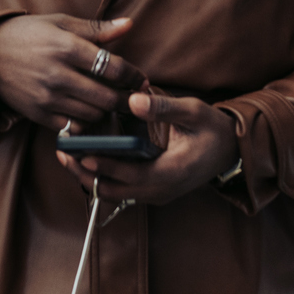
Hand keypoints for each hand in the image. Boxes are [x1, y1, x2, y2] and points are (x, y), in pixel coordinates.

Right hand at [0, 14, 148, 131]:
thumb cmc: (26, 34)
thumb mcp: (59, 23)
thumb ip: (96, 29)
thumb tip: (129, 24)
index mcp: (66, 47)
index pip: (112, 66)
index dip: (133, 75)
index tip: (140, 79)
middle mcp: (58, 75)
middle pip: (107, 96)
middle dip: (126, 99)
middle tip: (134, 97)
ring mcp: (47, 98)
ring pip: (93, 114)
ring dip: (107, 110)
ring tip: (111, 102)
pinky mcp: (38, 115)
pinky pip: (73, 127)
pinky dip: (85, 122)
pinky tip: (88, 111)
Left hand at [58, 91, 238, 205]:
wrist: (229, 151)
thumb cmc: (213, 130)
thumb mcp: (194, 112)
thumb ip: (164, 108)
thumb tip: (134, 99)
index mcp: (173, 172)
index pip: (132, 176)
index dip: (105, 166)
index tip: (82, 154)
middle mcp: (162, 189)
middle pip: (116, 190)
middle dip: (87, 173)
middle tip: (63, 154)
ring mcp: (156, 193)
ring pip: (115, 192)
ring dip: (91, 176)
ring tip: (68, 156)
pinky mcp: (151, 191)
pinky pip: (121, 189)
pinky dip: (102, 176)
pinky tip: (87, 158)